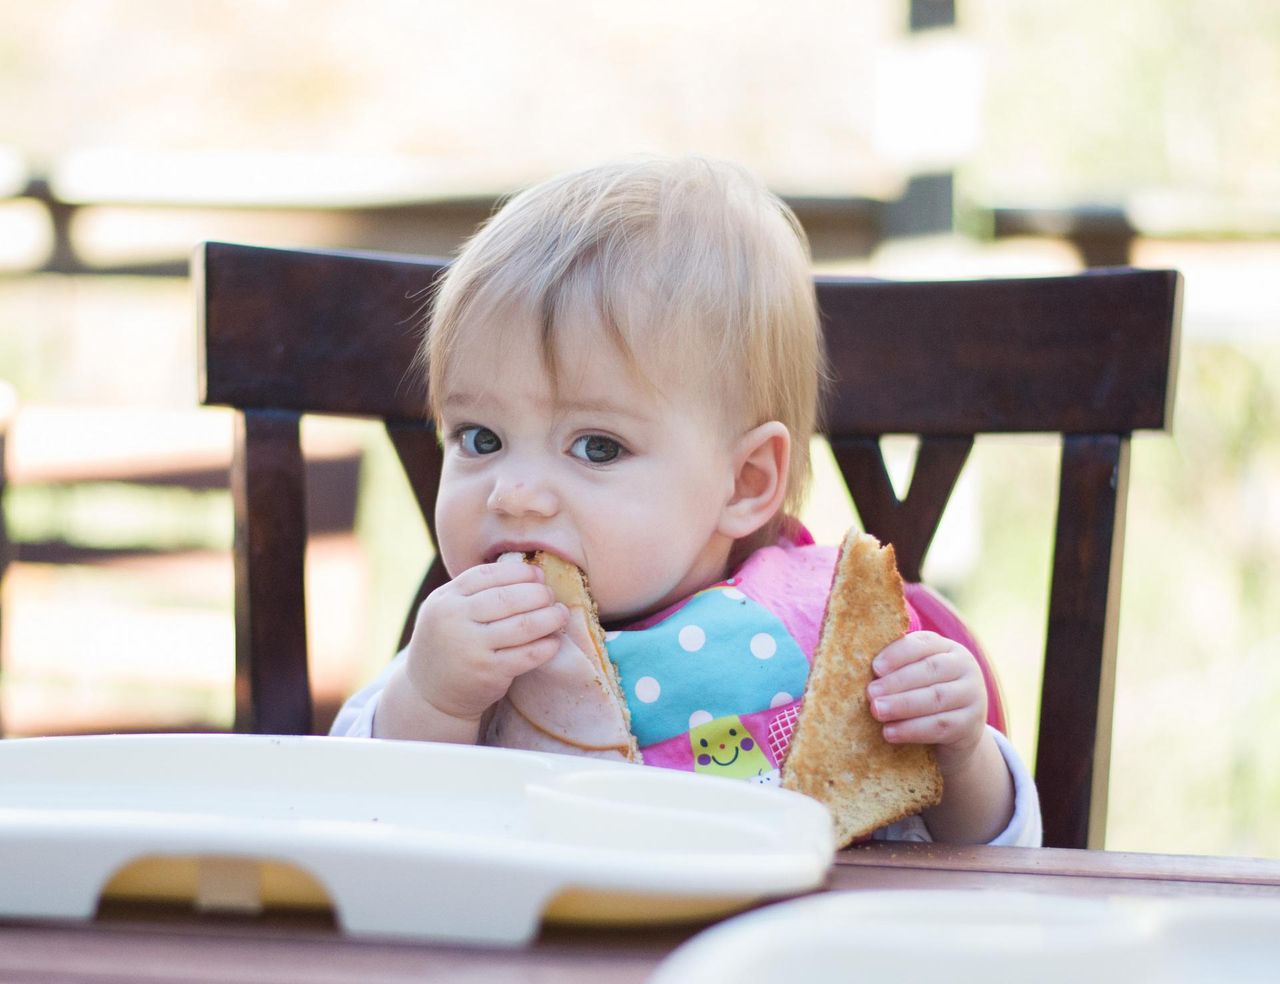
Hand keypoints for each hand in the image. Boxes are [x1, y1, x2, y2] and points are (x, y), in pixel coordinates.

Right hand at [402, 558, 568, 726]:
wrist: (429, 694)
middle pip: (508, 598)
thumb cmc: (448, 645)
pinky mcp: (488, 672)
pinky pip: (528, 654)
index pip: (488, 575)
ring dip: (550, 617)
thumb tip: (527, 573)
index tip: (538, 575)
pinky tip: (554, 641)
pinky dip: (547, 645)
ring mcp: (471, 647)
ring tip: (561, 614)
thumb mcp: (446, 611)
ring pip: (523, 625)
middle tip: (551, 596)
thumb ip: (474, 593)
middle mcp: (454, 620)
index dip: (519, 572)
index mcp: (445, 599)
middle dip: (538, 594)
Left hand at [866, 630, 987, 775]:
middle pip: (929, 670)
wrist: (958, 733)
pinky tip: (890, 733)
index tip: (874, 667)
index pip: (923, 644)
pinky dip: (912, 729)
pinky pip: (941, 726)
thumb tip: (853, 668)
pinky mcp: (971, 726)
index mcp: (947, 648)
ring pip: (936, 698)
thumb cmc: (923, 696)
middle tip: (869, 694)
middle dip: (896, 682)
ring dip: (902, 706)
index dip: (897, 654)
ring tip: (876, 711)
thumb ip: (895, 669)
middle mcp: (965, 668)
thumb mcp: (916, 678)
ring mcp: (973, 696)